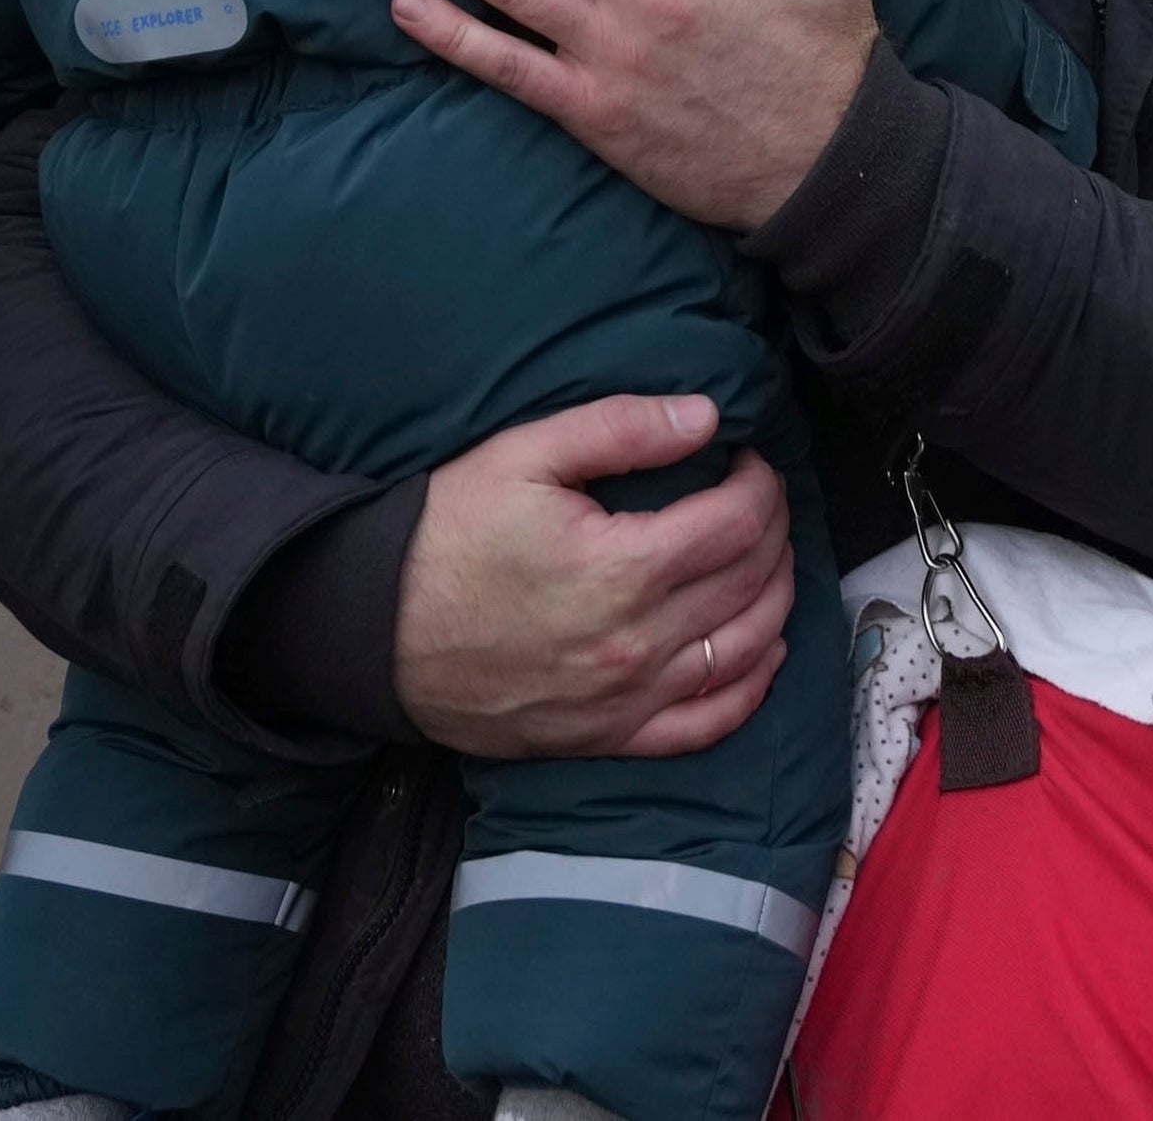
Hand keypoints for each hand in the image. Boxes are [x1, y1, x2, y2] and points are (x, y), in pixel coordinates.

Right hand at [397, 395, 792, 762]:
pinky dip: (751, 689)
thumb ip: (619, 428)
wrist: (376, 631)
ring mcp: (627, 700)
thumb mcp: (521, 455)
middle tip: (760, 499)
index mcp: (623, 567)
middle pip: (751, 582)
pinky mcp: (609, 737)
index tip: (746, 461)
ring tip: (769, 558)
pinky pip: (706, 724)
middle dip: (773, 531)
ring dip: (776, 599)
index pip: (738, 523)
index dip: (760, 483)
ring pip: (745, 651)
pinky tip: (763, 653)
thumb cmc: (446, 535)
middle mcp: (638, 643)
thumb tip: (705, 416)